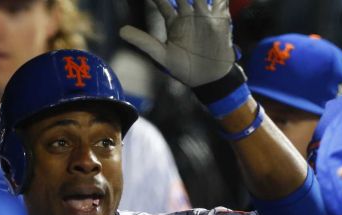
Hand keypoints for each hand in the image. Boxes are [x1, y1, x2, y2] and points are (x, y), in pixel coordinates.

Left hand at [119, 0, 234, 86]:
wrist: (208, 78)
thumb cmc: (183, 68)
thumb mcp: (161, 55)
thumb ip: (143, 42)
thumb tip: (120, 31)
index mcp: (174, 21)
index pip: (162, 1)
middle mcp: (188, 14)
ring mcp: (204, 14)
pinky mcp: (219, 18)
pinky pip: (220, 1)